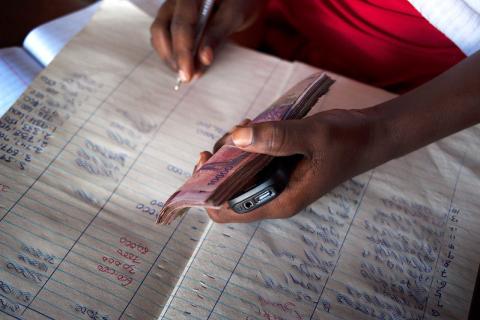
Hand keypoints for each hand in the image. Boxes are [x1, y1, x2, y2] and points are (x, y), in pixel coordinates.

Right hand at [150, 0, 265, 81]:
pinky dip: (171, 53)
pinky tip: (185, 64)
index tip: (188, 74)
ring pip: (158, 35)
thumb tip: (203, 59)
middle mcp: (175, 0)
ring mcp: (170, 9)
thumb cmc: (238, 2)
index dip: (183, 52)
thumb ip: (217, 34)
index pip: (181, 24)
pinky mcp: (171, 19)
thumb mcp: (233, 16)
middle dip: (172, 57)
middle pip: (161, 30)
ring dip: (170, 57)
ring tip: (187, 72)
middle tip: (186, 77)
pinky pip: (163, 37)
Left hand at [195, 108, 383, 222]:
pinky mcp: (280, 166)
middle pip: (229, 191)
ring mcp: (277, 181)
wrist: (370, 135)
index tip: (206, 162)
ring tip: (244, 127)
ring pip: (239, 173)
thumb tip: (236, 138)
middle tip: (228, 138)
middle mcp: (274, 195)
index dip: (208, 193)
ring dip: (233, 151)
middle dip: (220, 165)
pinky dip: (246, 144)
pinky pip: (252, 159)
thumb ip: (276, 138)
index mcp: (280, 200)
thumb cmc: (347, 140)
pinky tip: (253, 126)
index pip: (228, 212)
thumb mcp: (312, 136)